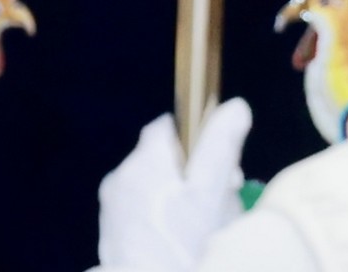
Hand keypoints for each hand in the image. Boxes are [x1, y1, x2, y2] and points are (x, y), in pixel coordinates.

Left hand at [96, 102, 251, 271]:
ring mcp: (112, 208)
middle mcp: (121, 177)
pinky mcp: (112, 235)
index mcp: (144, 160)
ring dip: (176, 201)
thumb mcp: (211, 192)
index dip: (198, 140)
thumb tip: (236, 105)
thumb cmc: (183, 241)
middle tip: (218, 203)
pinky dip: (160, 222)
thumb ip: (221, 146)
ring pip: (152, 190)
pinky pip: (141, 216)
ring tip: (200, 229)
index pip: (168, 127)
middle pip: (162, 161)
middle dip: (191, 176)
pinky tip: (179, 243)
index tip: (221, 165)